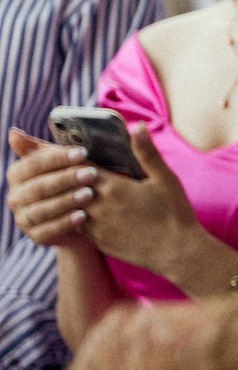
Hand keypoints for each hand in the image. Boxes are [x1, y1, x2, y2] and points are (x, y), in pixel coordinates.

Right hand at [6, 131, 93, 248]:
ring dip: (67, 200)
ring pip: (43, 208)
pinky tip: (84, 216)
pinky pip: (49, 229)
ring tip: (90, 193)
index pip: (33, 164)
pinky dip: (66, 222)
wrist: (82, 220)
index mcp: (18, 175)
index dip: (57, 158)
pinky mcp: (35, 236)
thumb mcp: (61, 166)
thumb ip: (41, 150)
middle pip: (39, 186)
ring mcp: (23, 218)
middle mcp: (15, 197)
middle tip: (91, 173)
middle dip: (66, 179)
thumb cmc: (71, 185)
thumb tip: (13, 133)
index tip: (82, 153)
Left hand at [15, 122, 211, 275]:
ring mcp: (96, 225)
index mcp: (112, 186)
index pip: (75, 164)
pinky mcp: (98, 242)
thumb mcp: (165, 179)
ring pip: (69, 205)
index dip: (56, 154)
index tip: (36, 144)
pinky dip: (74, 215)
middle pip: (66, 184)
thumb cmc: (175, 214)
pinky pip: (78, 224)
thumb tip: (136, 125)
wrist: (178, 254)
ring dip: (62, 196)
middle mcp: (98, 205)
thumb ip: (146, 152)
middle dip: (54, 173)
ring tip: (56, 188)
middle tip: (37, 162)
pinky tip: (76, 211)